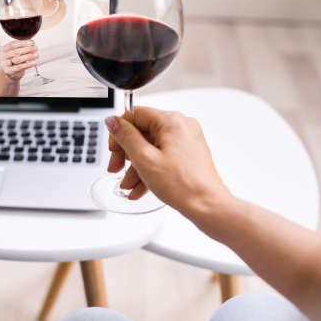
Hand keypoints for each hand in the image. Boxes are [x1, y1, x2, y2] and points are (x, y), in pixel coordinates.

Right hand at [0, 40, 37, 80]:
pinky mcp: (9, 71)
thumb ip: (22, 48)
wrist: (11, 73)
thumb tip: (32, 44)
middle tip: (35, 48)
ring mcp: (4, 64)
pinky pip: (20, 67)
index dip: (23, 43)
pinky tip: (34, 62)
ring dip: (28, 56)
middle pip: (15, 51)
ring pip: (18, 59)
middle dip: (27, 49)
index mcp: (3, 49)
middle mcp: (2, 56)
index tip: (31, 43)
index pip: (13, 44)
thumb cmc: (15, 60)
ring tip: (36, 55)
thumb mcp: (17, 53)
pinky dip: (28, 64)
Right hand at [105, 107, 230, 215]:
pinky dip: (149, 168)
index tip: (114, 150)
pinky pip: (162, 155)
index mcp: (171, 121)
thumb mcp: (144, 158)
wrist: (208, 206)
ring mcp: (186, 140)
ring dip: (136, 165)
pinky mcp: (188, 153)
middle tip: (116, 168)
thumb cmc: (183, 185)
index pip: (134, 115)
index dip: (119, 134)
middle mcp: (181, 126)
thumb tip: (113, 121)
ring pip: (150, 146)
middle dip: (126, 154)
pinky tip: (139, 187)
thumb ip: (125, 136)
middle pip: (141, 132)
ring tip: (128, 184)